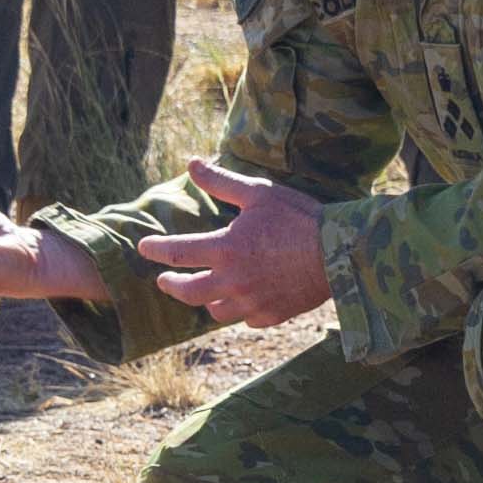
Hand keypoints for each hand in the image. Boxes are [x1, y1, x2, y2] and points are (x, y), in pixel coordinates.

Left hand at [137, 158, 329, 328]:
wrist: (339, 253)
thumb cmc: (298, 218)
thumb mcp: (258, 192)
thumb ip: (221, 182)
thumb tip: (192, 163)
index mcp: (225, 249)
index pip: (177, 252)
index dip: (156, 249)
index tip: (143, 247)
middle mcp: (232, 281)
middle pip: (188, 292)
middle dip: (171, 286)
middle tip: (163, 281)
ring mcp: (252, 302)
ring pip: (216, 311)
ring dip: (206, 301)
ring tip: (205, 293)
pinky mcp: (273, 315)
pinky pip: (247, 320)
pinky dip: (241, 312)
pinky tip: (244, 303)